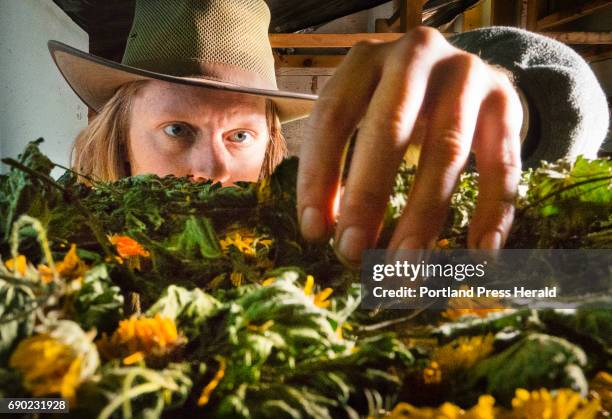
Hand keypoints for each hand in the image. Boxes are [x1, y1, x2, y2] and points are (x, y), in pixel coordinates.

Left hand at [297, 27, 522, 264]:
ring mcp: (468, 74)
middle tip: (352, 254)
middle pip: (389, 130)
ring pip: (446, 151)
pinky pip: (503, 164)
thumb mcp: (361, 112)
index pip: (333, 116)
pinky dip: (493, 211)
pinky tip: (480, 252)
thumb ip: (340, 158)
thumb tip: (324, 230)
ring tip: (404, 268)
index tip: (314, 232)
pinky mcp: (507, 102)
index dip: (319, 176)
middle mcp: (416, 56)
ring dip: (423, 217)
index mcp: (366, 60)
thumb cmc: (395, 104)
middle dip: (368, 197)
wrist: (460, 71)